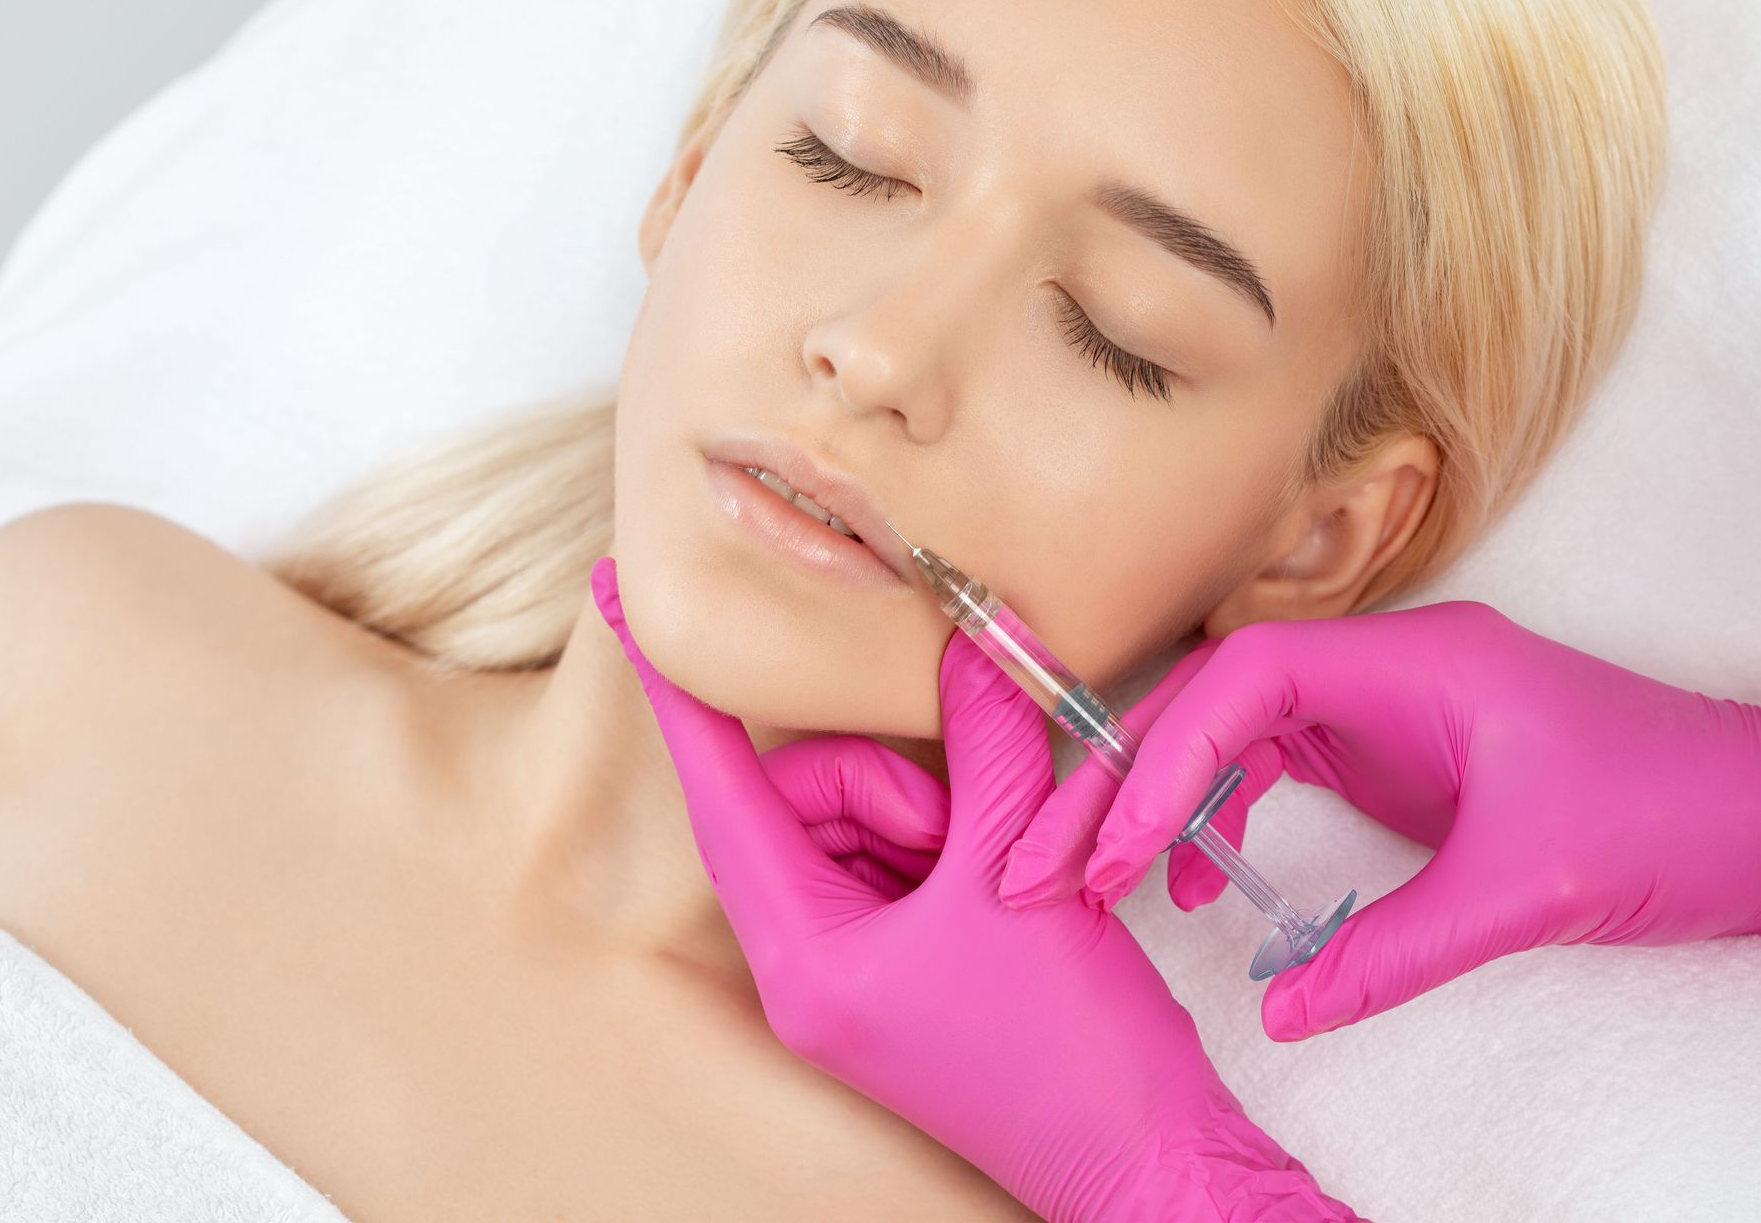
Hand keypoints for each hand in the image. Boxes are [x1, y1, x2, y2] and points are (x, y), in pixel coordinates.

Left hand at [590, 558, 1362, 1222]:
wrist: (1142, 1158)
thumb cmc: (1069, 1047)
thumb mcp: (1018, 873)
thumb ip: (989, 744)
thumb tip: (975, 640)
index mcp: (804, 956)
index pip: (726, 796)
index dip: (678, 694)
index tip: (618, 603)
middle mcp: (814, 966)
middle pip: (810, 800)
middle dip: (897, 785)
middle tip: (970, 832)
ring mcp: (860, 970)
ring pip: (867, 823)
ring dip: (941, 815)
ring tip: (1003, 870)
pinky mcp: (912, 968)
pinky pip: (908, 861)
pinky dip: (958, 842)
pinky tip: (1011, 876)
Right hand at [998, 600, 1760, 1041]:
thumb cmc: (1674, 814)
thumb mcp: (1526, 887)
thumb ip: (1393, 948)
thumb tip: (1282, 1008)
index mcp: (1413, 662)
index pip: (1245, 680)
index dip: (1162, 756)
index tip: (1111, 844)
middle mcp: (1387, 670)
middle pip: (1218, 700)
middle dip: (1126, 776)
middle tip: (1048, 861)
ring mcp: (1391, 709)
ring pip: (1237, 731)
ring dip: (1161, 793)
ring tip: (1098, 872)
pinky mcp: (1400, 752)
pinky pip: (1280, 764)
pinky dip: (1222, 808)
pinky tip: (1193, 865)